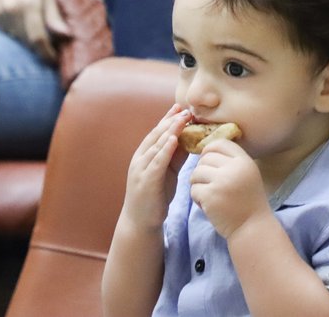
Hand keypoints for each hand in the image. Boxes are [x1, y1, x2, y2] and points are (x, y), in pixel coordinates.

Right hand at [0, 0, 69, 61]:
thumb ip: (54, 15)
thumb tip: (66, 35)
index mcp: (30, 4)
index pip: (38, 38)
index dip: (47, 52)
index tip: (55, 60)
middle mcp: (12, 11)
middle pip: (28, 41)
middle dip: (41, 48)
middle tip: (52, 48)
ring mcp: (0, 15)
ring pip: (18, 38)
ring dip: (29, 40)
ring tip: (39, 31)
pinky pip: (8, 32)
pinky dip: (18, 32)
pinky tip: (22, 20)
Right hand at [120, 105, 191, 230]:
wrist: (140, 222)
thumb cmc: (155, 195)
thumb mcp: (167, 172)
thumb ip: (175, 156)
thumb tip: (189, 139)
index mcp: (144, 155)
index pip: (157, 132)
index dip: (167, 118)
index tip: (180, 106)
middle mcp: (140, 159)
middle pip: (156, 135)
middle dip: (171, 121)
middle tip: (185, 109)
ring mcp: (141, 170)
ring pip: (156, 146)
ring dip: (169, 131)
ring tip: (182, 119)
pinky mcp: (146, 182)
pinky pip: (156, 162)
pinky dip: (164, 150)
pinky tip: (173, 140)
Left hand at [189, 139, 270, 238]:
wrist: (252, 227)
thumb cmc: (248, 201)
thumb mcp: (247, 174)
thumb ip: (231, 161)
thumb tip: (207, 149)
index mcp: (244, 161)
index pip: (220, 143)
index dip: (210, 151)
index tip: (209, 163)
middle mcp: (234, 168)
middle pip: (205, 158)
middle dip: (202, 171)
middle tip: (210, 185)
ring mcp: (222, 182)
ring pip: (196, 173)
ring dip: (198, 184)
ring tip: (209, 195)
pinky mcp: (210, 196)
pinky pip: (193, 189)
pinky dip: (197, 198)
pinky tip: (208, 205)